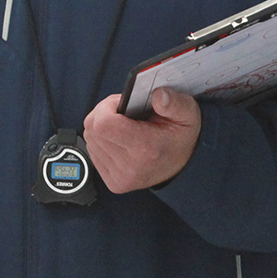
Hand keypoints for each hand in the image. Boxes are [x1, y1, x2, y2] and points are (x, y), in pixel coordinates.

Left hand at [83, 87, 200, 192]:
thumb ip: (174, 102)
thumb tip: (158, 95)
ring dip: (101, 127)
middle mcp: (130, 167)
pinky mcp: (112, 182)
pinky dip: (101, 141)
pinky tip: (119, 140)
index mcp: (146, 149)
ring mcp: (119, 177)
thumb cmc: (181, 138)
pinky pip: (92, 151)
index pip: (102, 124)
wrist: (183, 167)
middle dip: (104, 114)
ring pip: (90, 139)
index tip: (121, 104)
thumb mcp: (187, 114)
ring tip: (123, 127)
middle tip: (124, 114)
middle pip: (92, 129)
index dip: (106, 107)